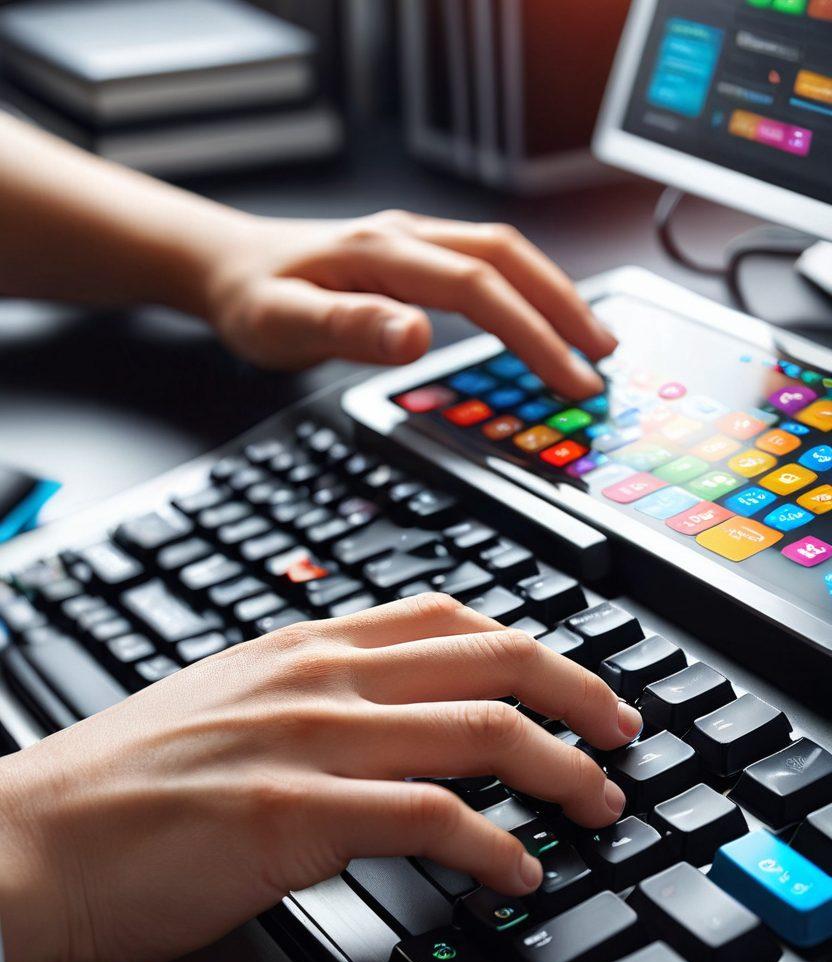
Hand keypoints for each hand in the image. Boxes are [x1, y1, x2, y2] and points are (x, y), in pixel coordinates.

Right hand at [0, 595, 640, 961]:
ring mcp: (308, 741)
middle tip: (623, 733)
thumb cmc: (125, 782)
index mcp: (305, 647)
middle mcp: (318, 678)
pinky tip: (518, 872)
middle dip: (579, 692)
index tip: (577, 682)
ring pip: (478, 729)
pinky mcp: (293, 817)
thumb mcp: (231, 704)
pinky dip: (493, 845)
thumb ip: (315, 698)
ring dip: (560, 770)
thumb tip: (392, 719)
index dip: (532, 645)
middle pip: (489, 656)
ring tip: (598, 805)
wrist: (32, 838)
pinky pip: (429, 820)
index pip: (449, 618)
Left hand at [201, 209, 615, 398]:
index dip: (532, 333)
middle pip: (509, 257)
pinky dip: (524, 286)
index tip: (569, 378)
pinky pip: (484, 260)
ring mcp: (411, 238)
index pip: (480, 289)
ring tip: (589, 337)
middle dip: (564, 305)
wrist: (224, 265)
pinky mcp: (411, 251)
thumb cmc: (251, 300)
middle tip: (603, 357)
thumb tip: (416, 334)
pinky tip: (536, 313)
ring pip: (504, 252)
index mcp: (382, 254)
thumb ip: (348, 329)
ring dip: (552, 291)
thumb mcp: (282, 325)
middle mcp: (406, 236)